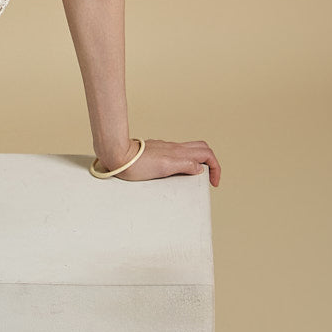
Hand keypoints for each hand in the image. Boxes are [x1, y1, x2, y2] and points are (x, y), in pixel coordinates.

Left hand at [98, 138, 221, 186]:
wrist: (116, 155)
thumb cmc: (136, 164)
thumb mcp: (164, 168)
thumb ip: (184, 165)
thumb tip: (200, 168)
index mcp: (178, 152)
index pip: (206, 153)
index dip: (216, 168)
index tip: (213, 183)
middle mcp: (174, 148)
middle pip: (201, 148)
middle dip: (210, 162)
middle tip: (208, 178)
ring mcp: (165, 149)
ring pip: (189, 150)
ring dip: (198, 161)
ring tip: (193, 177)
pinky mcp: (156, 151)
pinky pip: (177, 154)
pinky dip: (184, 161)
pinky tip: (176, 172)